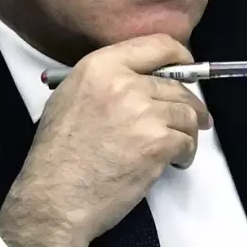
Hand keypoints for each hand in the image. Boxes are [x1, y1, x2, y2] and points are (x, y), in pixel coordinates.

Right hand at [0, 35, 211, 246]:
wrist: (54, 201)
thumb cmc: (58, 156)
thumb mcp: (71, 99)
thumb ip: (108, 80)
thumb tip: (147, 77)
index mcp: (100, 67)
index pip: (158, 45)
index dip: (179, 56)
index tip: (188, 68)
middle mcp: (124, 84)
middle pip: (177, 85)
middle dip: (188, 104)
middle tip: (192, 120)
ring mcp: (143, 113)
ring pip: (188, 113)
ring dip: (188, 132)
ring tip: (177, 148)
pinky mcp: (158, 143)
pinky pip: (187, 140)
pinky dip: (185, 153)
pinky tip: (174, 162)